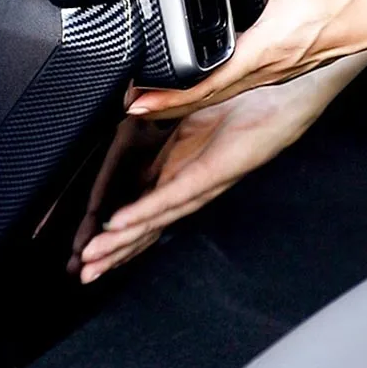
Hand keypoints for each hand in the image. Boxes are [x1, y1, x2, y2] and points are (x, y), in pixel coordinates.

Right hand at [80, 79, 320, 282]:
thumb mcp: (189, 113)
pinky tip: (119, 223)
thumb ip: (158, 122)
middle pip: (146, 225)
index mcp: (182, 173)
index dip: (114, 228)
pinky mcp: (213, 173)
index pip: (142, 209)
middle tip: (83, 272)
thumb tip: (129, 121)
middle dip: (112, 249)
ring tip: (93, 258)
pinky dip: (144, 211)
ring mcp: (202, 183)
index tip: (87, 242)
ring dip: (121, 240)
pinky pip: (172, 196)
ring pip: (155, 220)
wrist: (283, 96)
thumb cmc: (244, 106)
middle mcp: (190, 186)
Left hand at [128, 0, 366, 119]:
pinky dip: (209, 91)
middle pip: (206, 99)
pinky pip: (236, 87)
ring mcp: (273, 73)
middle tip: (132, 107)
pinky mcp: (279, 69)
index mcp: (265, 50)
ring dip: (186, 101)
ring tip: (155, 101)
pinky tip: (199, 83)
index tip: (141, 103)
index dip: (170, 96)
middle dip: (166, 106)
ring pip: (220, 96)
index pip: (207, 83)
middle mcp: (266, 70)